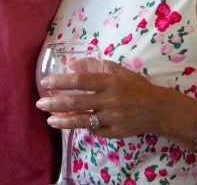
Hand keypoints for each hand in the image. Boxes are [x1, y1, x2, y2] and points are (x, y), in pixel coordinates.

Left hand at [36, 58, 172, 138]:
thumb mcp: (117, 70)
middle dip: (54, 103)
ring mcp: (111, 118)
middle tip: (40, 103)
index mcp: (109, 82)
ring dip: (62, 121)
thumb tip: (71, 64)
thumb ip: (94, 66)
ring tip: (49, 120)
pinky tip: (74, 123)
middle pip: (76, 102)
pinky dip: (83, 127)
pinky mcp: (114, 132)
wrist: (156, 109)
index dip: (61, 81)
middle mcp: (109, 100)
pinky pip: (94, 130)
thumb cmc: (135, 86)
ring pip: (81, 121)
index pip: (80, 81)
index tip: (46, 82)